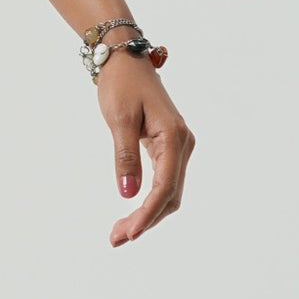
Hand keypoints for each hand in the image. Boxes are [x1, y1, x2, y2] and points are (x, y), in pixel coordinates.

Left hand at [99, 55, 195, 246]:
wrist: (124, 59)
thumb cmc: (121, 83)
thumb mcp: (118, 119)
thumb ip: (125, 157)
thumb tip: (128, 195)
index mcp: (174, 137)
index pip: (164, 187)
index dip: (147, 214)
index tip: (128, 234)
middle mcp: (182, 144)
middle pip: (170, 195)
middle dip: (145, 220)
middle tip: (116, 239)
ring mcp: (178, 146)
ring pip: (169, 192)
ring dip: (147, 214)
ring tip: (120, 233)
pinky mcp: (168, 146)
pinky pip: (164, 181)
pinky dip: (149, 200)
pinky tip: (132, 214)